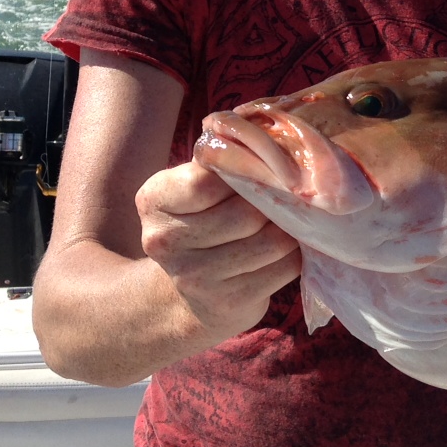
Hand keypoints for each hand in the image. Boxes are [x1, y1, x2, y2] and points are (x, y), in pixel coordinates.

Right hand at [136, 161, 301, 347]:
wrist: (190, 297)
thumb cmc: (202, 224)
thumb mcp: (192, 189)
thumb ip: (219, 165)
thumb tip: (271, 144)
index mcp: (153, 201)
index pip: (207, 178)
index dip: (244, 170)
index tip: (259, 168)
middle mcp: (166, 241)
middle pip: (246, 212)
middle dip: (273, 202)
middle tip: (285, 196)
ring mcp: (196, 277)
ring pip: (271, 240)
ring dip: (289, 228)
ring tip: (287, 221)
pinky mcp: (229, 302)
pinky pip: (283, 268)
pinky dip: (294, 255)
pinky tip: (285, 250)